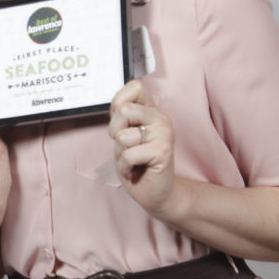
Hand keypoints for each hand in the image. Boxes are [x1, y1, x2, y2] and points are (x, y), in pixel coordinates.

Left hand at [108, 79, 176, 216]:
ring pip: (122, 136)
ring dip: (120, 153)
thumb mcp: (123, 135)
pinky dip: (124, 167)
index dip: (118, 103)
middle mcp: (161, 118)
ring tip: (133, 160)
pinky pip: (128, 155)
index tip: (123, 123)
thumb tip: (118, 105)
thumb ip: (121, 117)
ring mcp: (164, 134)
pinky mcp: (163, 151)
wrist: (155, 192)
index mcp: (151, 111)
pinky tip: (135, 170)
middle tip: (126, 145)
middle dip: (115, 131)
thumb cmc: (136, 163)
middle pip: (123, 109)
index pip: (135, 86)